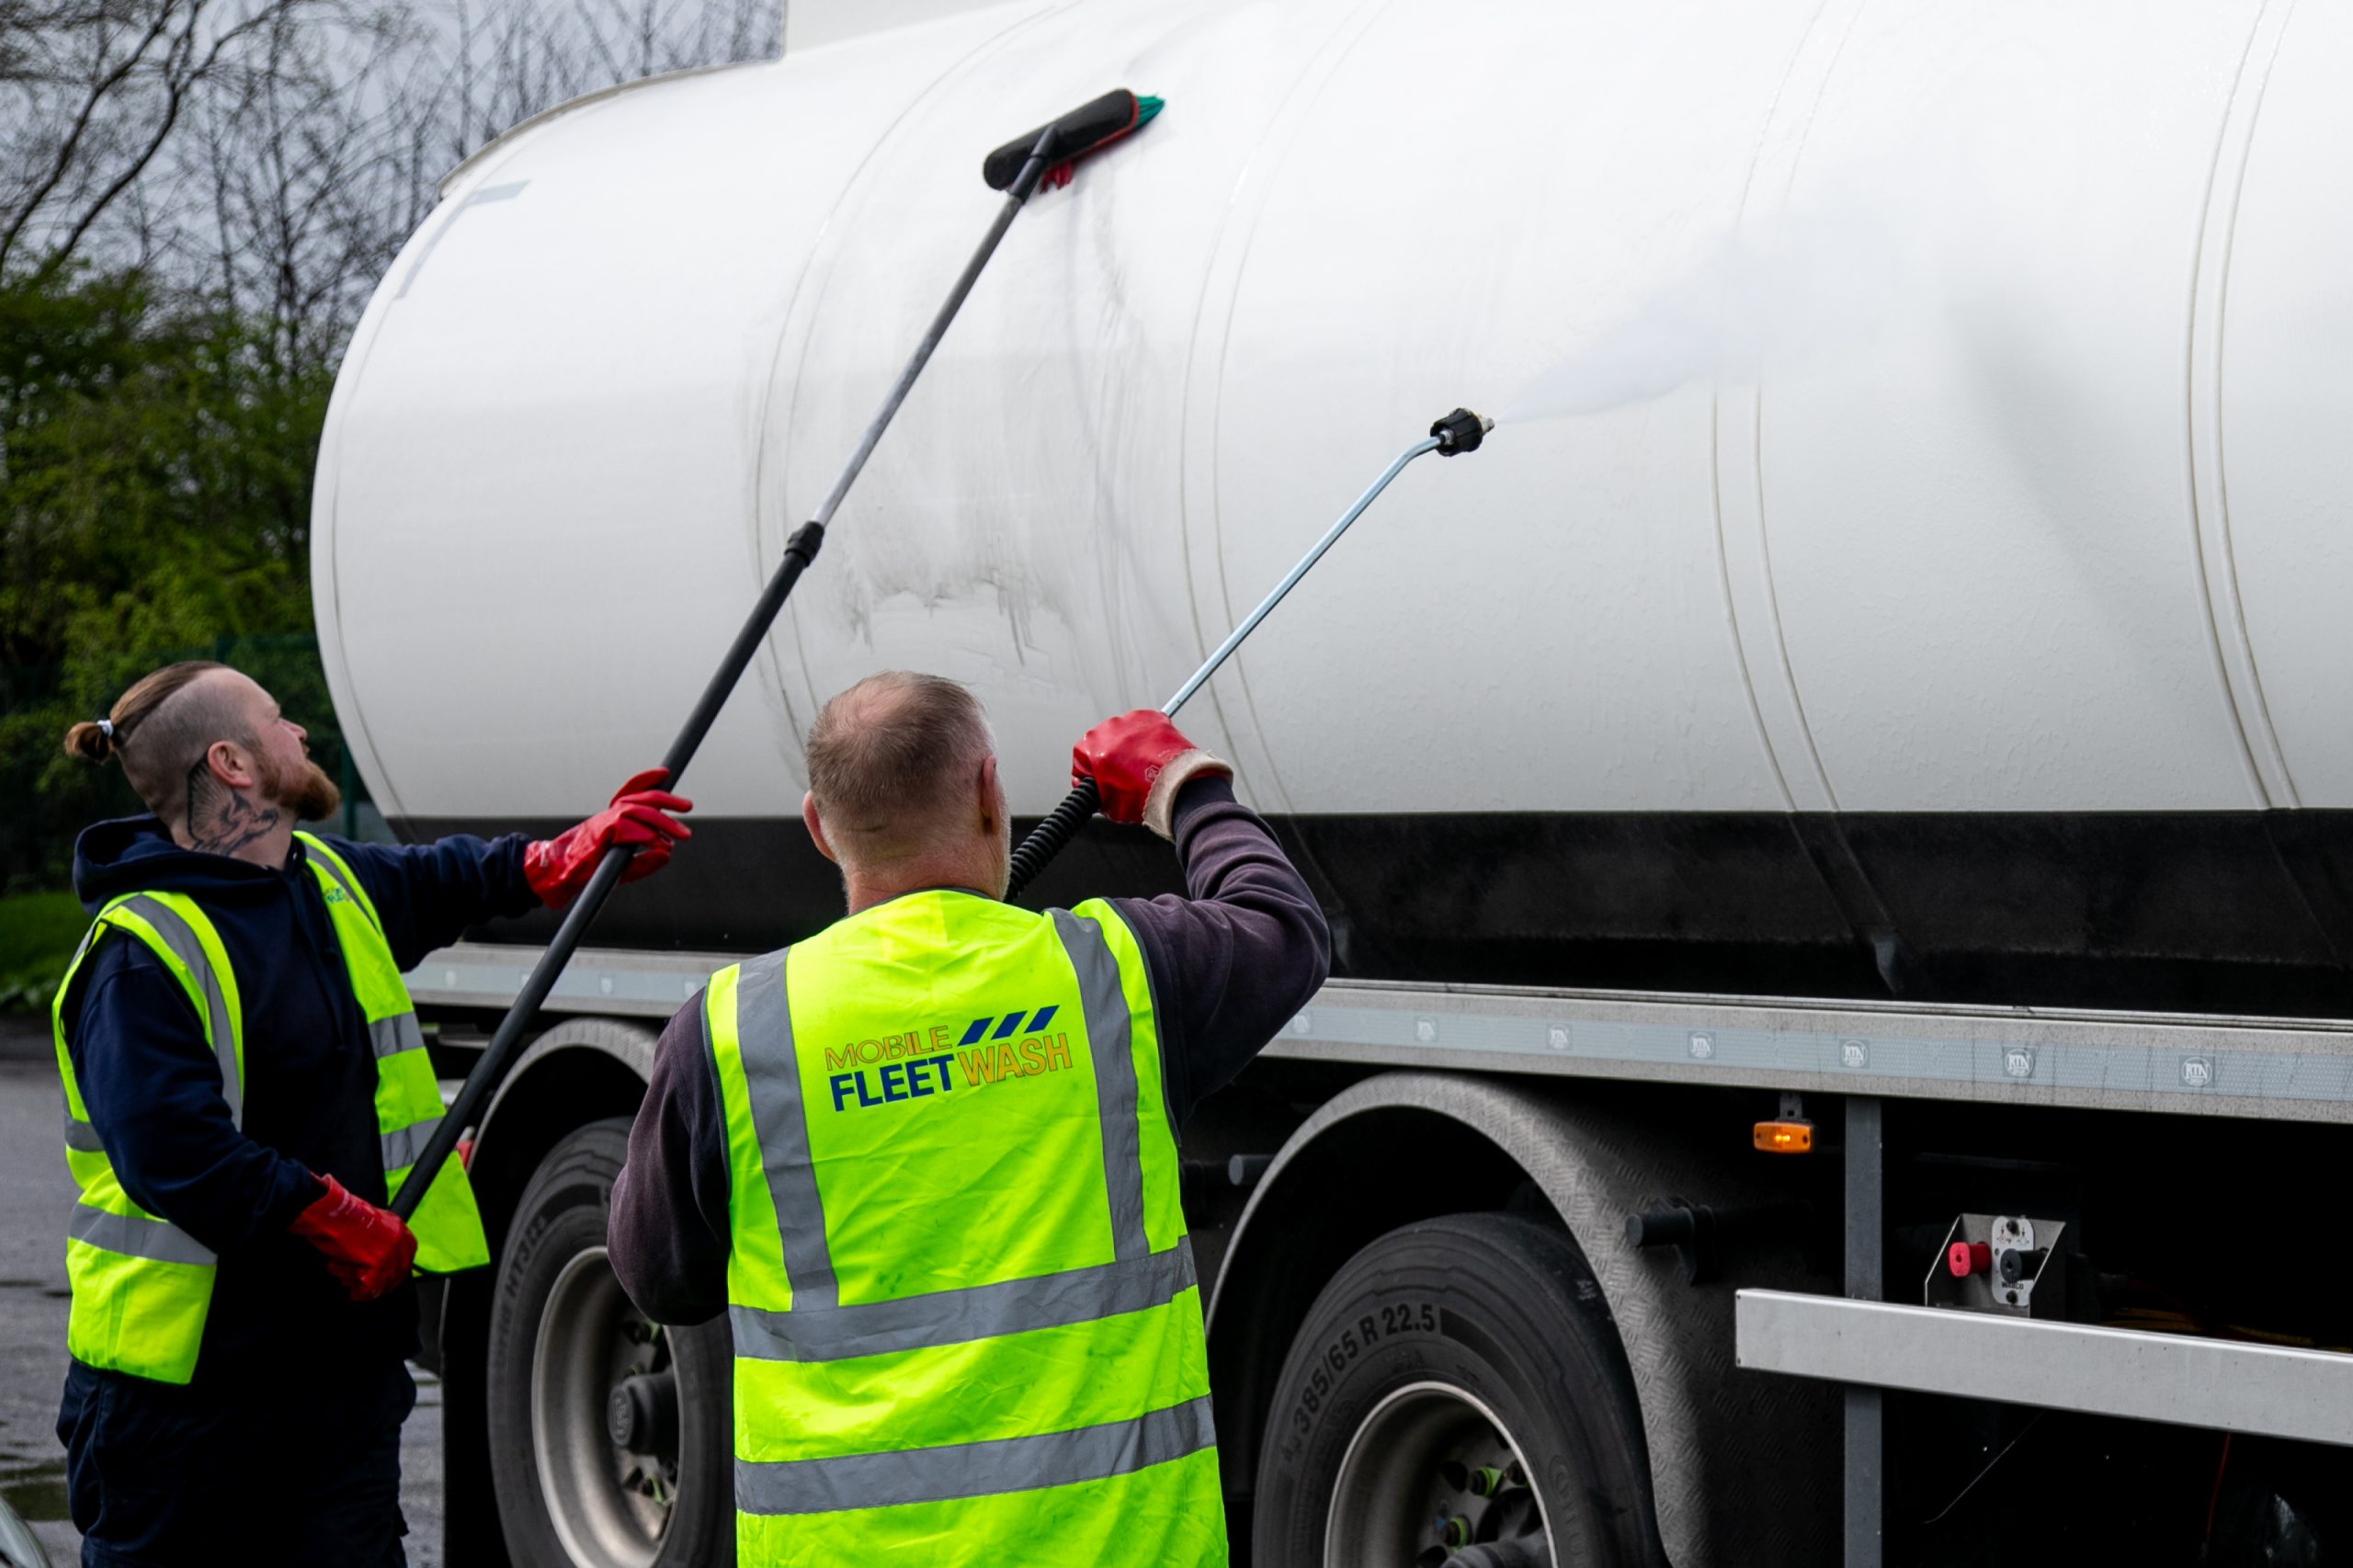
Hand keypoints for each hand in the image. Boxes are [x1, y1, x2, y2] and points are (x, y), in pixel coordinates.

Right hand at [288, 1175, 417, 1301]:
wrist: (329, 1212)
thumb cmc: (341, 1217)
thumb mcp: (370, 1223)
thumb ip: (380, 1239)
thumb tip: (375, 1263)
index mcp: (399, 1228)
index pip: (406, 1257)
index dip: (394, 1273)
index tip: (383, 1281)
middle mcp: (398, 1239)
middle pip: (397, 1272)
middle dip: (380, 1284)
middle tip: (363, 1288)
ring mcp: (390, 1251)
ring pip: (382, 1281)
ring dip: (361, 1284)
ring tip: (346, 1281)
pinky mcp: (377, 1263)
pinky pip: (370, 1287)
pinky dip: (357, 1292)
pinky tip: (348, 1287)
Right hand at [525, 767, 692, 906]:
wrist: (559, 876)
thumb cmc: (589, 871)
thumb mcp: (624, 869)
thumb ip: (645, 863)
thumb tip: (667, 855)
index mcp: (611, 818)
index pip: (630, 791)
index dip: (646, 778)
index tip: (665, 772)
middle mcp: (608, 816)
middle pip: (640, 798)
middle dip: (666, 799)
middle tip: (688, 806)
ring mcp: (603, 823)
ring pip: (637, 811)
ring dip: (663, 821)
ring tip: (683, 834)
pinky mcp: (599, 835)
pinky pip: (627, 828)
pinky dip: (646, 835)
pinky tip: (661, 844)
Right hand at [1071, 711, 1231, 838]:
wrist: (1176, 786)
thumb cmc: (1141, 795)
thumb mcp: (1107, 805)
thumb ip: (1093, 794)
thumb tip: (1095, 791)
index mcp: (1090, 746)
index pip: (1080, 760)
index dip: (1090, 774)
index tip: (1101, 782)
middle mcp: (1108, 727)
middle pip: (1102, 743)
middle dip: (1111, 758)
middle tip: (1124, 776)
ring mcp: (1132, 719)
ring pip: (1125, 734)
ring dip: (1130, 747)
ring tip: (1143, 767)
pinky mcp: (1153, 717)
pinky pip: (1147, 727)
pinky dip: (1150, 738)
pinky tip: (1154, 756)